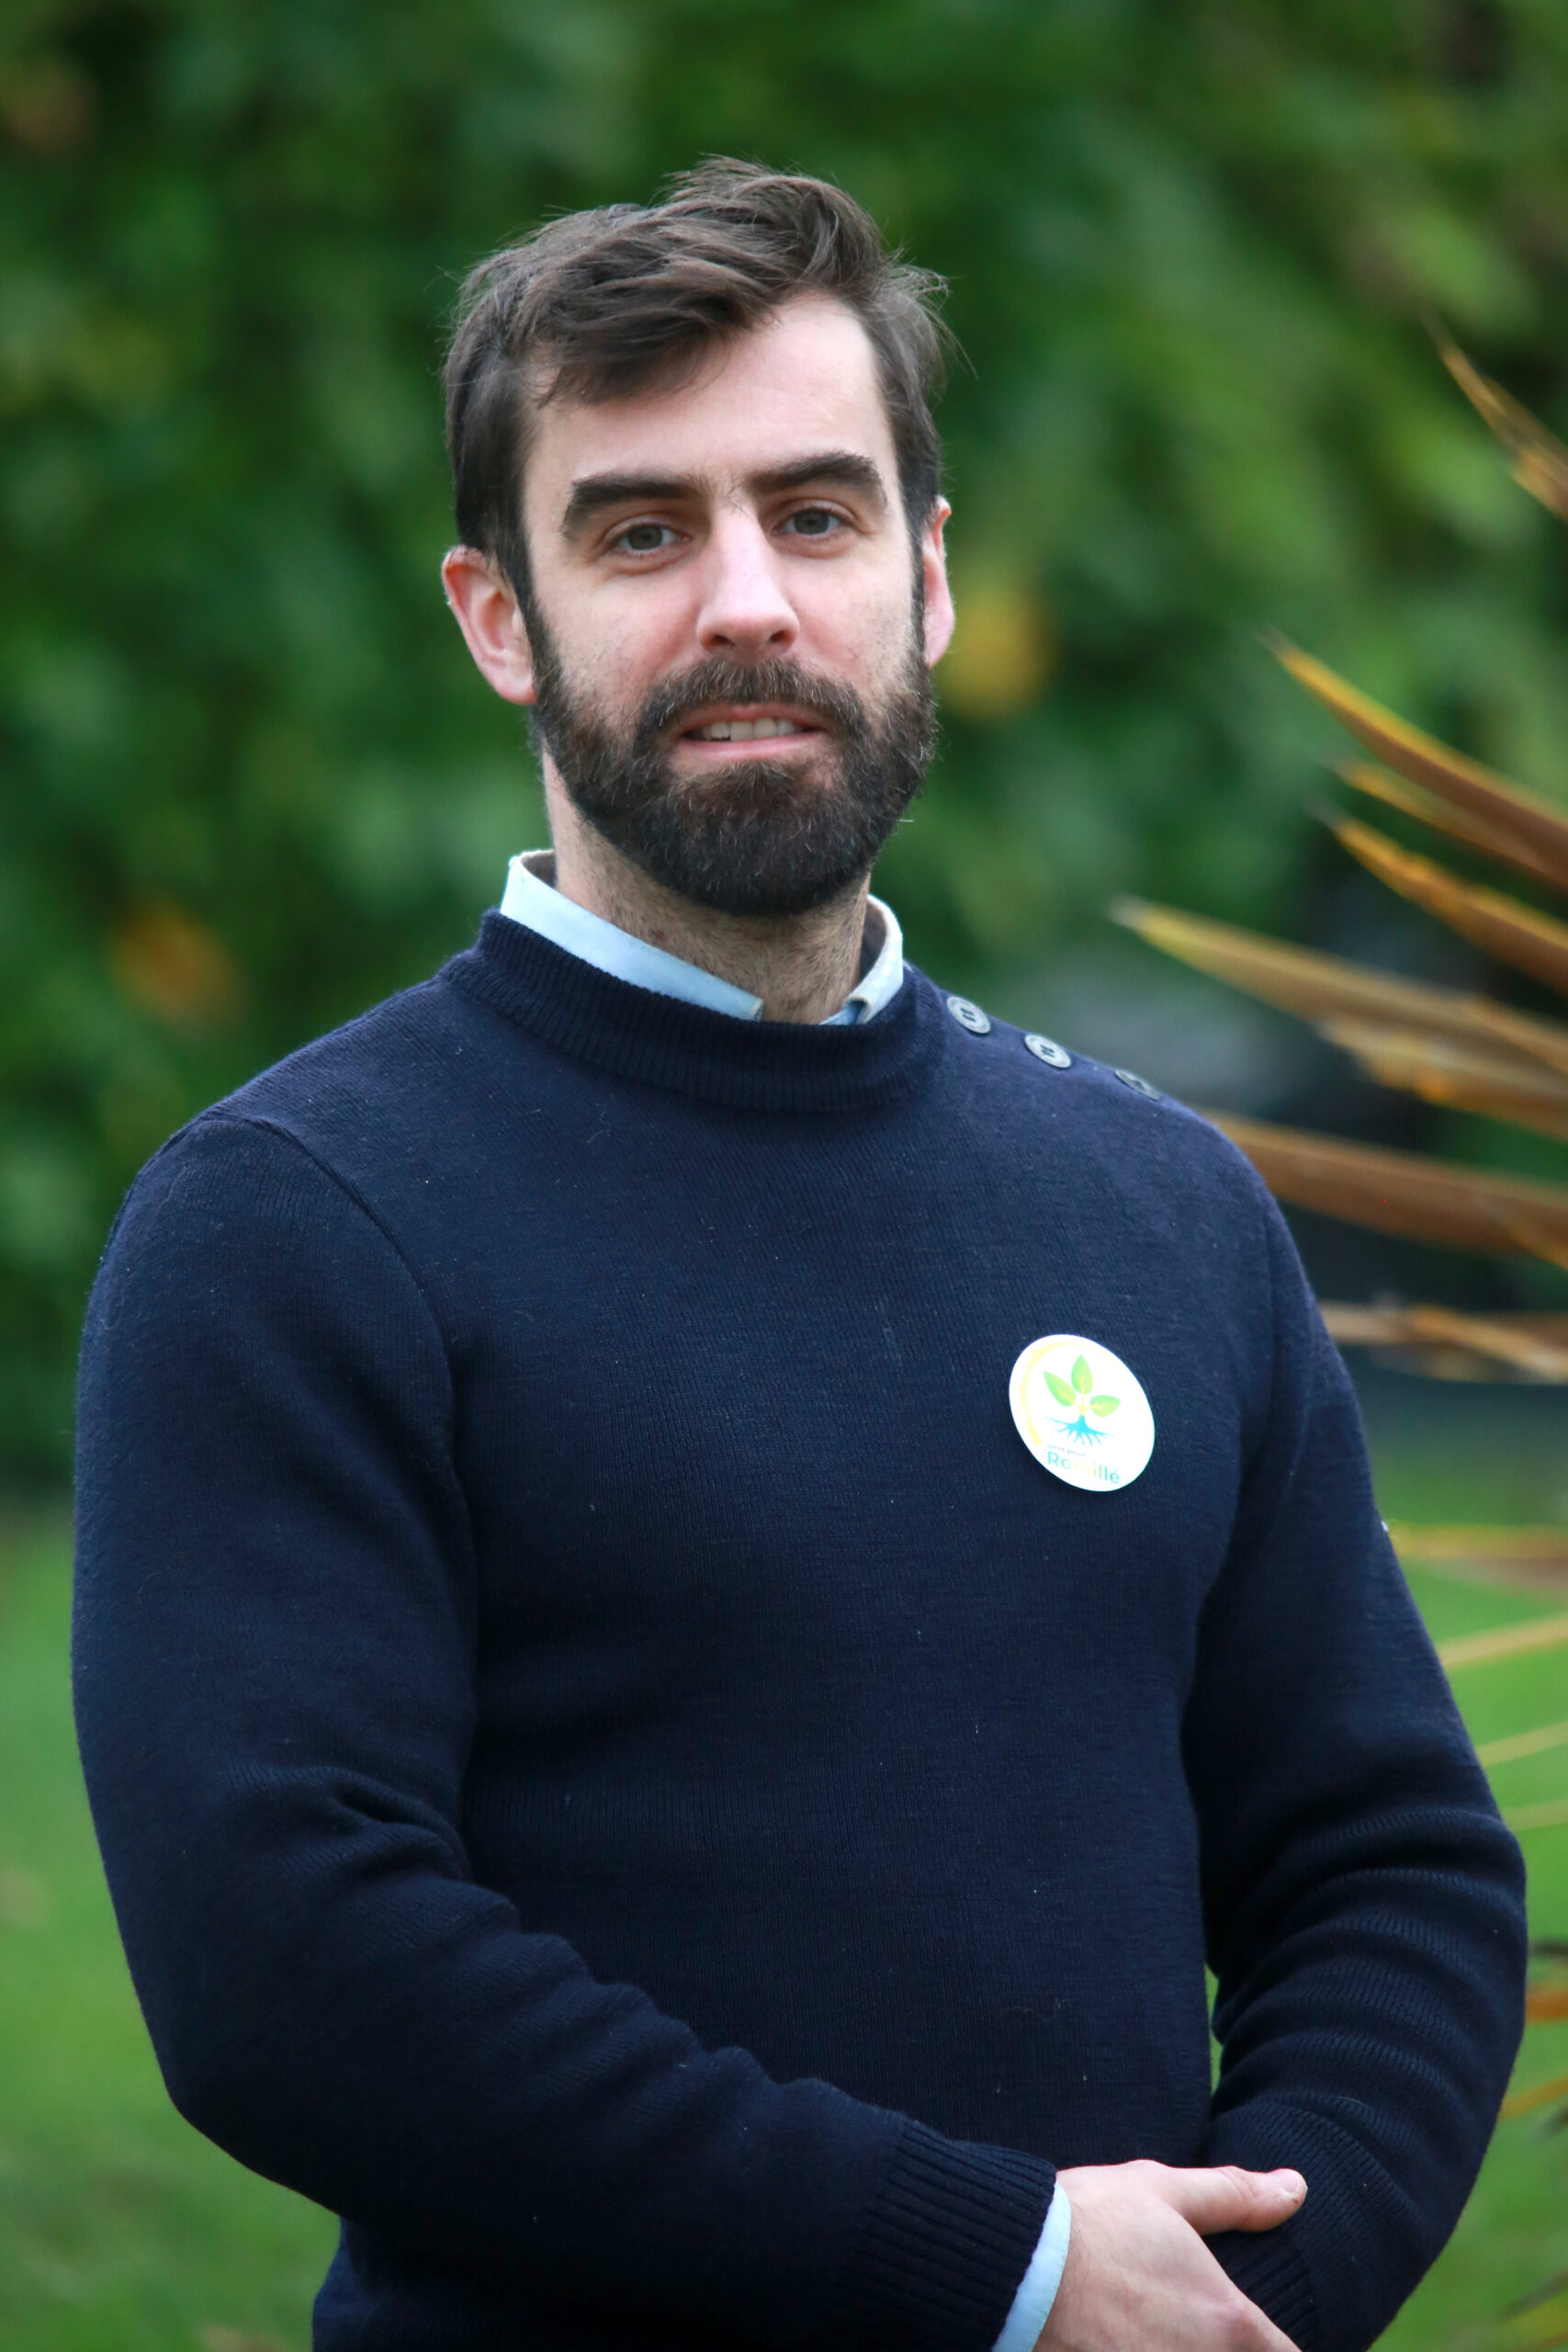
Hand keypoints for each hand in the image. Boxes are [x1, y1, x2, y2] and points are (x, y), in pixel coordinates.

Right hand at [1037, 2159, 1305, 2350]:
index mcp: (1231, 2324)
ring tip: (1146, 2337)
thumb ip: (1236, 2196)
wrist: (1008, 2266)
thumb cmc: (1089, 2223)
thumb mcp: (1164, 2193)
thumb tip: (1295, 2187)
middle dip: (1220, 2350)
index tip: (1246, 2335)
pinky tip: (1113, 2349)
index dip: (1273, 2348)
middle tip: (1183, 2330)